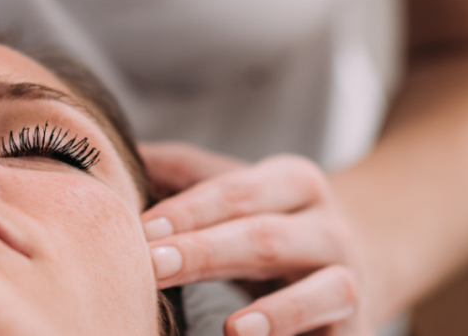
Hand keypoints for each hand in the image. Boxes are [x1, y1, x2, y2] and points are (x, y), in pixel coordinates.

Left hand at [139, 143, 369, 335]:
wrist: (352, 269)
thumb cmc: (268, 229)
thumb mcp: (234, 195)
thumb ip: (182, 174)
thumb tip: (110, 151)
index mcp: (293, 183)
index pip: (235, 191)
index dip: (186, 211)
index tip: (141, 230)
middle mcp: (329, 228)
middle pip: (266, 237)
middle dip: (206, 251)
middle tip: (153, 266)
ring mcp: (349, 280)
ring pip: (326, 289)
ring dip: (280, 310)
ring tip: (234, 330)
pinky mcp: (357, 328)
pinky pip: (338, 332)